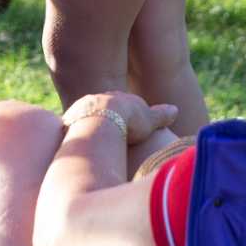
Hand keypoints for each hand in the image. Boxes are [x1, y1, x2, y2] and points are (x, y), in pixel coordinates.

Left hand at [62, 91, 179, 145]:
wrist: (102, 117)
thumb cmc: (129, 120)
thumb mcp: (149, 119)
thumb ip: (161, 115)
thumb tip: (176, 110)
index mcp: (116, 99)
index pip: (120, 104)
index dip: (123, 113)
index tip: (124, 122)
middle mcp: (97, 100)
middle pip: (101, 108)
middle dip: (104, 118)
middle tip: (107, 132)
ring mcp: (81, 110)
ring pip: (85, 117)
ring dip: (89, 126)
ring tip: (92, 142)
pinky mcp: (69, 122)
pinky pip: (73, 127)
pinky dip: (77, 135)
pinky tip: (78, 146)